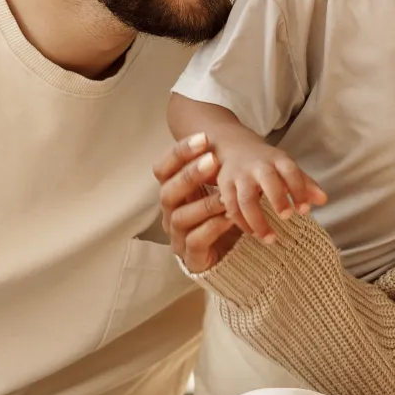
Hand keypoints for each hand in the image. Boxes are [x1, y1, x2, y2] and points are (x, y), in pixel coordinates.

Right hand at [154, 135, 241, 272]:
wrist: (231, 255)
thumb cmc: (223, 215)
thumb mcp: (219, 189)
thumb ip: (216, 171)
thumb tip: (224, 140)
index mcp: (174, 192)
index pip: (163, 169)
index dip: (179, 153)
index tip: (203, 138)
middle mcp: (171, 213)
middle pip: (168, 192)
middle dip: (190, 174)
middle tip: (212, 160)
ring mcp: (178, 236)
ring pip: (180, 217)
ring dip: (204, 204)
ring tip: (225, 195)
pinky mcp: (191, 257)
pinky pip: (195, 240)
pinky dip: (212, 228)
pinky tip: (228, 218)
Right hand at [194, 129, 326, 244]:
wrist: (232, 146)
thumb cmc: (266, 162)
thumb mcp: (286, 167)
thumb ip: (305, 184)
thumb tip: (323, 200)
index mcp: (277, 159)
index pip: (291, 171)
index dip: (299, 190)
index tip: (305, 210)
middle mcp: (258, 166)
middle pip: (267, 180)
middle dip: (277, 199)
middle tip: (287, 217)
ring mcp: (239, 176)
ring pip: (245, 199)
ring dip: (257, 220)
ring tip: (269, 238)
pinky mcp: (224, 186)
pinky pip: (231, 208)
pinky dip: (241, 223)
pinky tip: (253, 234)